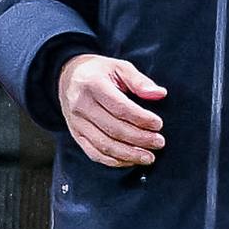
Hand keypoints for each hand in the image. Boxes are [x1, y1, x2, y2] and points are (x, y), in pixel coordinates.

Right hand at [56, 53, 165, 167]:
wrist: (68, 77)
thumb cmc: (99, 71)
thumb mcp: (119, 67)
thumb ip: (139, 81)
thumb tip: (160, 94)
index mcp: (93, 85)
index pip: (120, 107)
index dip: (141, 118)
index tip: (158, 124)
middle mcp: (81, 105)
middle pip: (113, 129)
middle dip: (139, 139)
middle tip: (159, 142)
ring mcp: (76, 123)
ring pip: (104, 145)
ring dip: (129, 154)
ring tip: (149, 157)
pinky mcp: (76, 135)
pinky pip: (95, 153)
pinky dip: (114, 161)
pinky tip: (131, 160)